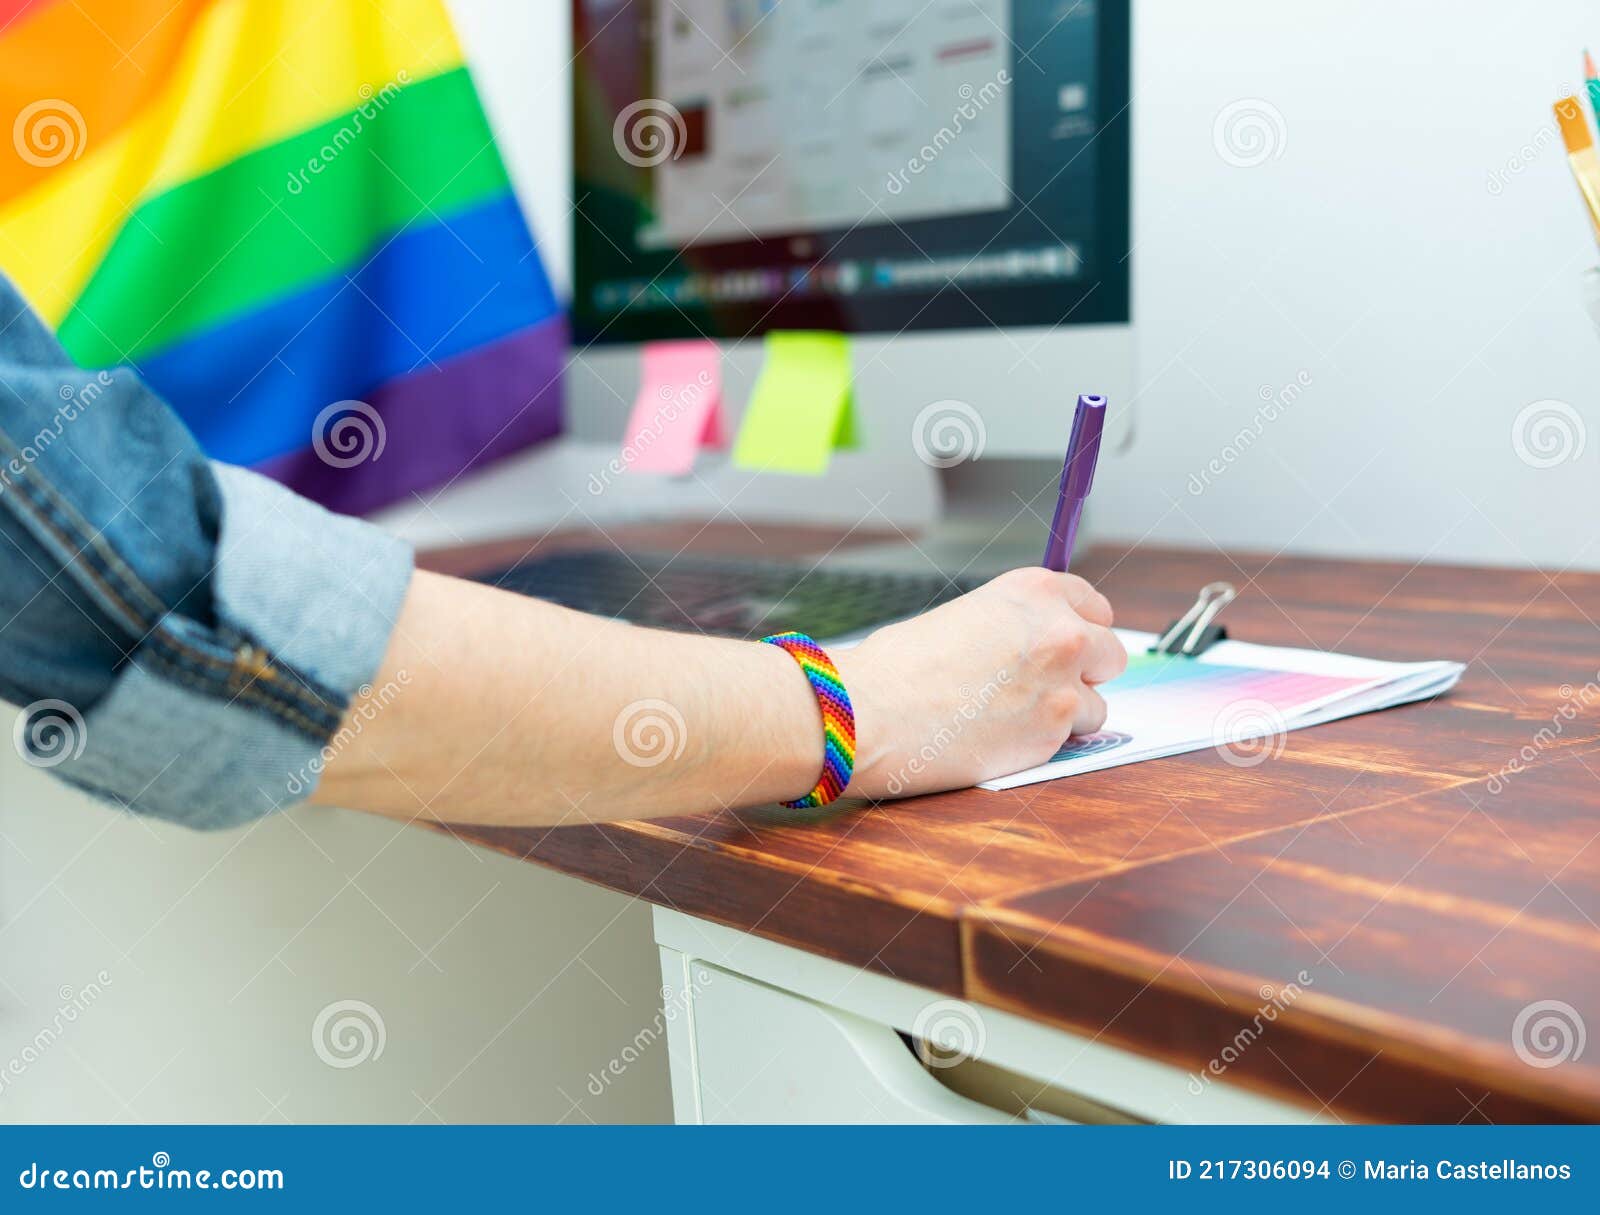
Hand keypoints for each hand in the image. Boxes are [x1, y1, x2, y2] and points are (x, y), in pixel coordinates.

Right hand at [833, 567, 1126, 798]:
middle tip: (1041, 688)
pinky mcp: (1053, 734)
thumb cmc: (897, 666)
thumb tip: (1032, 648)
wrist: (871, 712)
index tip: (1064, 647)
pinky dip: (1045, 744)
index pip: (1094, 605)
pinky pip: (1072, 741)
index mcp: (1034, 591)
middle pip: (1110, 653)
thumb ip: (1013, 627)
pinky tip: (1002, 738)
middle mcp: (1060, 631)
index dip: (1078, 629)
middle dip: (1083, 672)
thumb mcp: (965, 618)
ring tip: (1011, 718)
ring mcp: (1063, 685)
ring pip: (1096, 704)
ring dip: (1065, 713)